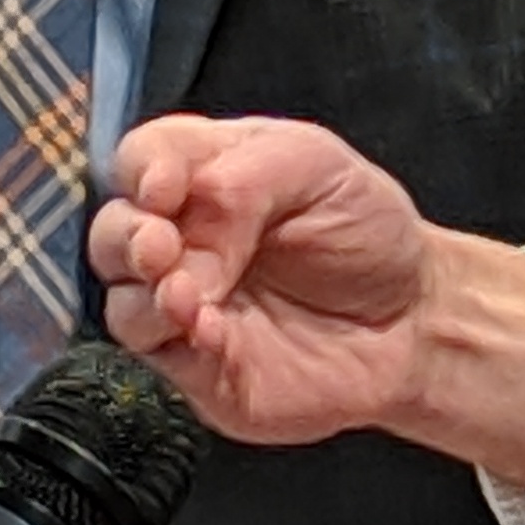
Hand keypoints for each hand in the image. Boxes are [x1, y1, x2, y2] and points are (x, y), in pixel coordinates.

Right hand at [93, 113, 524, 492]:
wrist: (413, 316)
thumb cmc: (366, 230)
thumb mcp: (319, 166)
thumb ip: (245, 180)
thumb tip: (190, 228)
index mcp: (206, 173)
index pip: (141, 159)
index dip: (141, 170)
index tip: (163, 187)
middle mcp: (183, 238)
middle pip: (111, 233)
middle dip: (126, 237)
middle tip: (160, 245)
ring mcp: (185, 305)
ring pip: (122, 302)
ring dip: (147, 297)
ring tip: (190, 294)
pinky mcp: (198, 366)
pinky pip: (163, 359)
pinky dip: (180, 341)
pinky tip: (212, 330)